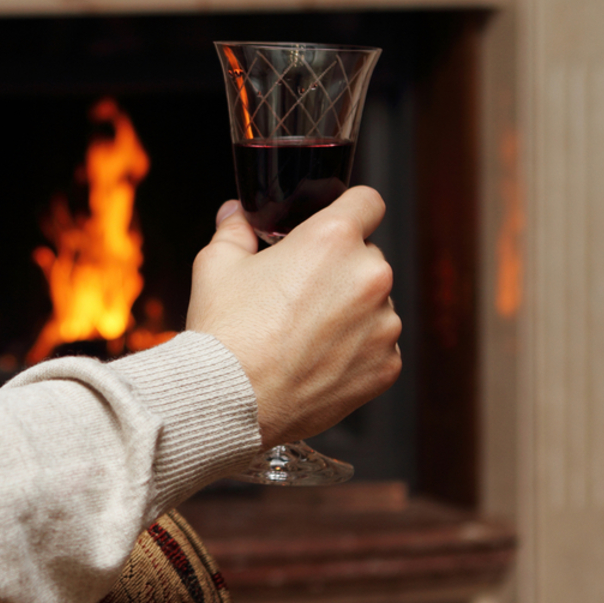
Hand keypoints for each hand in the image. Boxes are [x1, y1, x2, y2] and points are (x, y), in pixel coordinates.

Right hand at [186, 186, 401, 448]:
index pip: (368, 201)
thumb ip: (234, 230)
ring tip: (304, 335)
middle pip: (367, 257)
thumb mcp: (216, 266)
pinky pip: (378, 346)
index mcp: (333, 239)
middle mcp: (369, 277)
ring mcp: (384, 324)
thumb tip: (235, 214)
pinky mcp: (387, 366)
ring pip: (374, 304)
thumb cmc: (225, 332)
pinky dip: (354, 351)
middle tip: (300, 292)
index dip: (348, 210)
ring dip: (350, 312)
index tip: (335, 226)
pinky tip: (315, 361)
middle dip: (339, 269)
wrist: (231, 400)